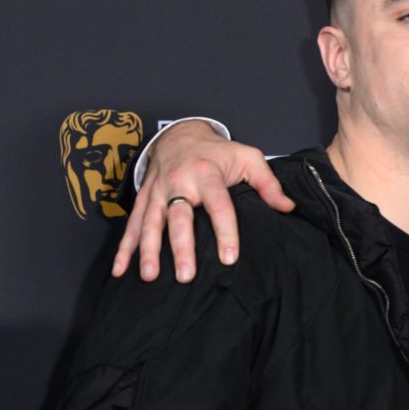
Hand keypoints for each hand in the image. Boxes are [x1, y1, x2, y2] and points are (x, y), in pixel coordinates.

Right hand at [112, 120, 291, 282]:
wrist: (180, 134)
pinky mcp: (143, 199)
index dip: (225, 232)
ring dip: (148, 251)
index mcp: (206, 174)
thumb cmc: (219, 151)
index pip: (218, 206)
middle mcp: (179, 183)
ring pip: (150, 223)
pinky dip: (124, 248)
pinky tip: (121, 270)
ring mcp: (157, 192)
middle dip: (180, 247)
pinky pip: (131, 225)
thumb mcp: (249, 157)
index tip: (229, 258)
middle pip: (178, 218)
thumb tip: (288, 208)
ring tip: (150, 276)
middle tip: (186, 275)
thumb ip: (268, 183)